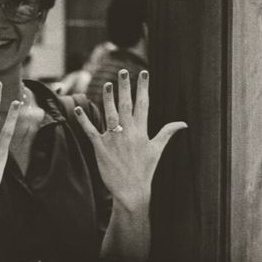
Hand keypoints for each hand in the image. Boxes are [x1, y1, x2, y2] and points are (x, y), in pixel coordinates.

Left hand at [74, 69, 186, 210]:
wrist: (131, 191)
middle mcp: (127, 132)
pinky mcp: (100, 147)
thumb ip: (167, 133)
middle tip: (123, 71)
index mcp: (141, 131)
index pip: (143, 104)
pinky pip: (90, 130)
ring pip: (109, 113)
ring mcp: (113, 139)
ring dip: (107, 98)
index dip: (143, 87)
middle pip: (126, 104)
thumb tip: (183, 123)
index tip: (143, 73)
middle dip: (125, 86)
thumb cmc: (145, 171)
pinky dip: (84, 120)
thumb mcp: (157, 150)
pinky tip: (79, 108)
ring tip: (107, 84)